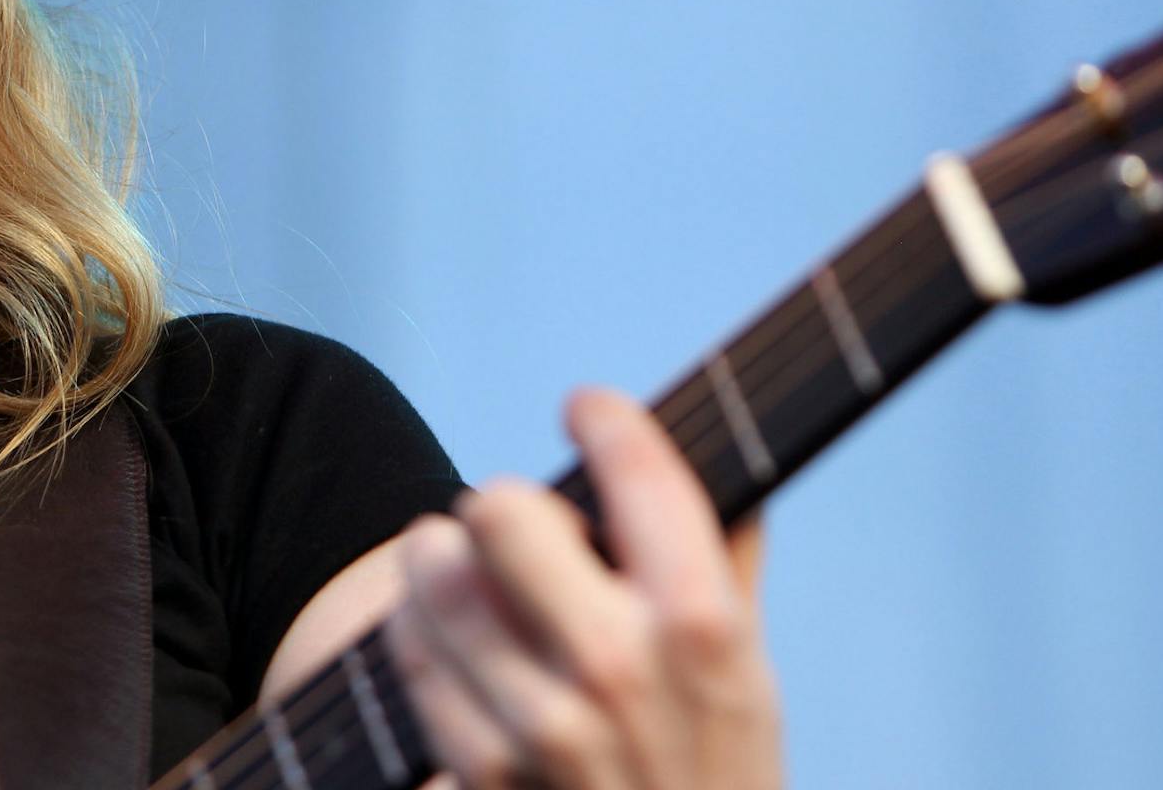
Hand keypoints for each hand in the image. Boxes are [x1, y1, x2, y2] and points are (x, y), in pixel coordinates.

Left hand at [385, 388, 780, 788]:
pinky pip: (410, 651)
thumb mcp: (752, 678)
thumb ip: (731, 561)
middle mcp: (617, 668)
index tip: (589, 411)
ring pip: (436, 570)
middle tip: (518, 528)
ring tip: (469, 576)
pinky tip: (452, 640)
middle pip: (503, 508)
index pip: (637, 472)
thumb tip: (728, 451)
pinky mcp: (478, 773)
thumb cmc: (717, 782)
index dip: (605, 419)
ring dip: (445, 561)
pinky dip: (420, 630)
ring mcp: (538, 727)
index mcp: (703, 629)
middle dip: (507, 506)